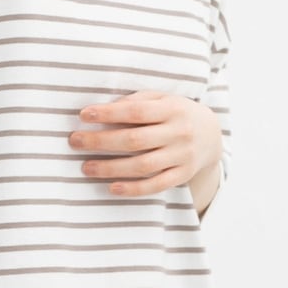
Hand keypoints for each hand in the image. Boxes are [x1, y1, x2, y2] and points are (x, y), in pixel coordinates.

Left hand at [69, 91, 221, 197]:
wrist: (212, 134)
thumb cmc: (175, 112)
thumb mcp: (162, 98)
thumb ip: (137, 101)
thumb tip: (104, 110)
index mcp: (172, 109)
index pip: (136, 111)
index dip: (109, 113)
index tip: (83, 115)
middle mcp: (179, 133)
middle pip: (134, 140)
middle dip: (101, 141)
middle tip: (75, 141)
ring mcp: (182, 156)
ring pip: (143, 165)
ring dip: (111, 168)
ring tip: (86, 167)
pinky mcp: (183, 175)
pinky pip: (156, 185)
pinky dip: (133, 188)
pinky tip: (111, 187)